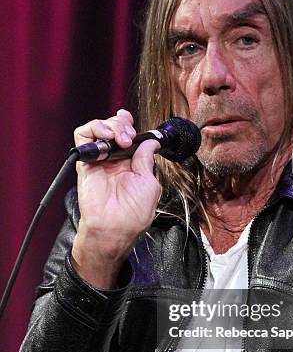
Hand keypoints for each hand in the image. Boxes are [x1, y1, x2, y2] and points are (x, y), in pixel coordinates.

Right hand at [72, 109, 161, 286]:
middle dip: (123, 124)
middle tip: (129, 136)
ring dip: (111, 125)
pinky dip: (94, 129)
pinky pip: (83, 136)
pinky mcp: (85, 162)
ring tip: (120, 139)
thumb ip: (147, 159)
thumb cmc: (133, 213)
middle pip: (114, 127)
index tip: (134, 125)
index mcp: (131, 164)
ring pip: (100, 127)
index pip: (128, 136)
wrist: (114, 227)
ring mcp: (100, 160)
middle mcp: (114, 160)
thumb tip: (151, 142)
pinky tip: (106, 137)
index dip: (130, 126)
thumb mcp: (149, 182)